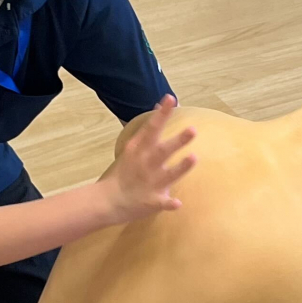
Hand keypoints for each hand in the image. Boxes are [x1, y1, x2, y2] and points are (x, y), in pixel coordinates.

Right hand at [102, 98, 196, 221]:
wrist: (108, 201)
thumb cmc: (125, 172)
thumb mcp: (134, 148)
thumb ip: (148, 129)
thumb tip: (160, 106)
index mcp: (140, 150)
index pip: (152, 128)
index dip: (162, 114)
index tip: (171, 99)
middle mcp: (146, 164)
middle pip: (163, 150)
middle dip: (178, 140)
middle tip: (193, 129)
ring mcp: (149, 183)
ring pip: (168, 174)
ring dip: (180, 167)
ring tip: (193, 158)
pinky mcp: (152, 202)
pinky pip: (162, 203)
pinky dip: (169, 203)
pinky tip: (177, 203)